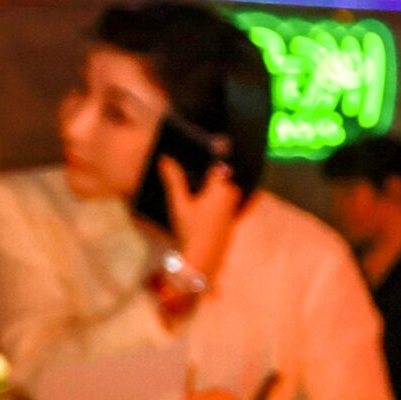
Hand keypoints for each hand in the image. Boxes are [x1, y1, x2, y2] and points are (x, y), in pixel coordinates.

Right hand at [163, 158, 241, 280]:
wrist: (203, 257)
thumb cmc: (190, 229)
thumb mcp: (179, 204)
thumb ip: (174, 180)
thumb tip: (165, 159)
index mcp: (220, 188)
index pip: (219, 164)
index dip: (215, 151)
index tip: (214, 142)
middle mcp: (232, 195)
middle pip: (224, 176)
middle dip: (214, 170)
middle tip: (203, 157)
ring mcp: (235, 207)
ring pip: (228, 188)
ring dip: (219, 183)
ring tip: (205, 177)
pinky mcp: (234, 218)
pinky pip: (234, 201)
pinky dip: (228, 196)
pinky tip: (220, 194)